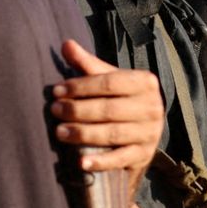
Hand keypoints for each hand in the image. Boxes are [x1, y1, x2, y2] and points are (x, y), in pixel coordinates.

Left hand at [51, 40, 163, 177]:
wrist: (143, 130)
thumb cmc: (120, 99)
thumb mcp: (108, 80)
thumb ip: (87, 65)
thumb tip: (66, 44)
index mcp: (144, 82)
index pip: (109, 82)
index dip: (81, 86)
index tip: (56, 91)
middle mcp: (152, 107)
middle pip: (109, 109)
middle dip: (78, 110)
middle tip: (54, 111)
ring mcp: (150, 133)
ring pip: (113, 133)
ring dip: (83, 134)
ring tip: (59, 132)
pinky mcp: (144, 155)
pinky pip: (120, 159)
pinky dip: (101, 162)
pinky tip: (81, 163)